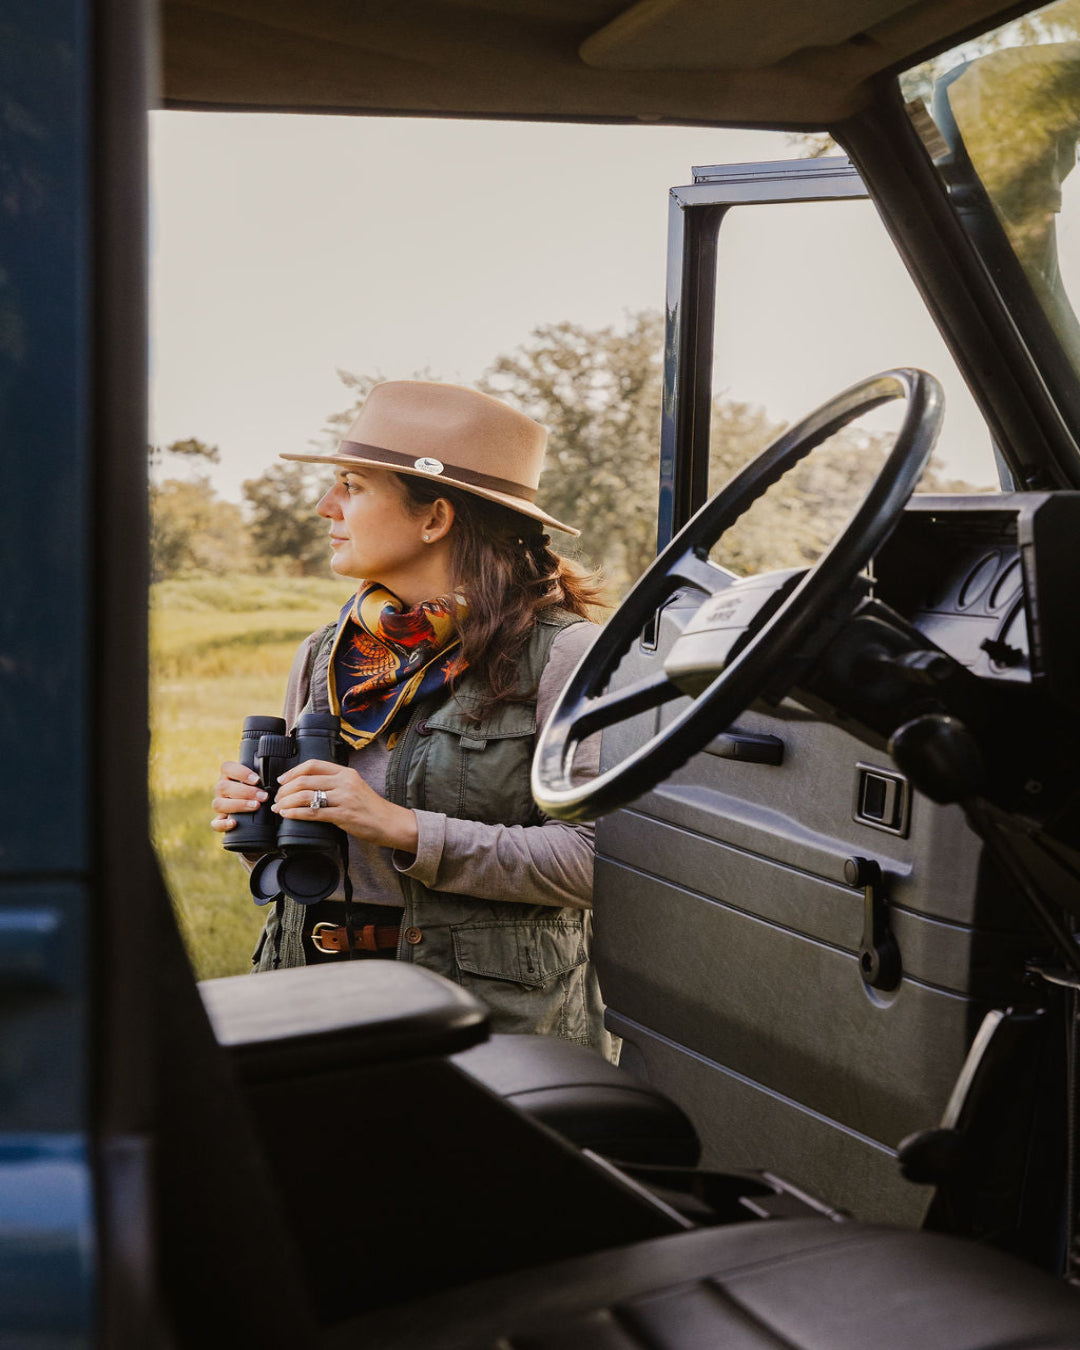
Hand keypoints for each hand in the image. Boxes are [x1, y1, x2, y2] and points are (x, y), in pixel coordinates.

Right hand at [211, 760, 267, 832]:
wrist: (253, 812)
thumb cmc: (259, 791)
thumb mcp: (259, 782)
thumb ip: (262, 777)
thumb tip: (273, 777)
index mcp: (228, 776)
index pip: (227, 767)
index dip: (241, 772)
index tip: (257, 780)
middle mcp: (221, 789)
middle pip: (223, 786)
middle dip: (246, 792)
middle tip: (264, 796)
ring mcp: (219, 805)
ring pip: (219, 804)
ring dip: (239, 805)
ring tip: (256, 806)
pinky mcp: (219, 821)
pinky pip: (215, 823)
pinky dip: (223, 824)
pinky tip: (234, 823)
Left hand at [273, 759, 419, 852]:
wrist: (390, 823)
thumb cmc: (370, 808)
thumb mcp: (355, 787)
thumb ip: (335, 783)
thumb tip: (309, 786)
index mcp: (346, 772)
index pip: (313, 764)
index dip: (293, 771)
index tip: (282, 780)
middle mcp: (345, 782)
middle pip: (305, 779)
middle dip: (285, 789)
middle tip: (277, 798)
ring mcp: (344, 798)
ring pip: (306, 795)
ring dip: (287, 802)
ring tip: (279, 808)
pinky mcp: (343, 815)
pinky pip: (312, 812)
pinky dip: (295, 813)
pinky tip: (288, 815)